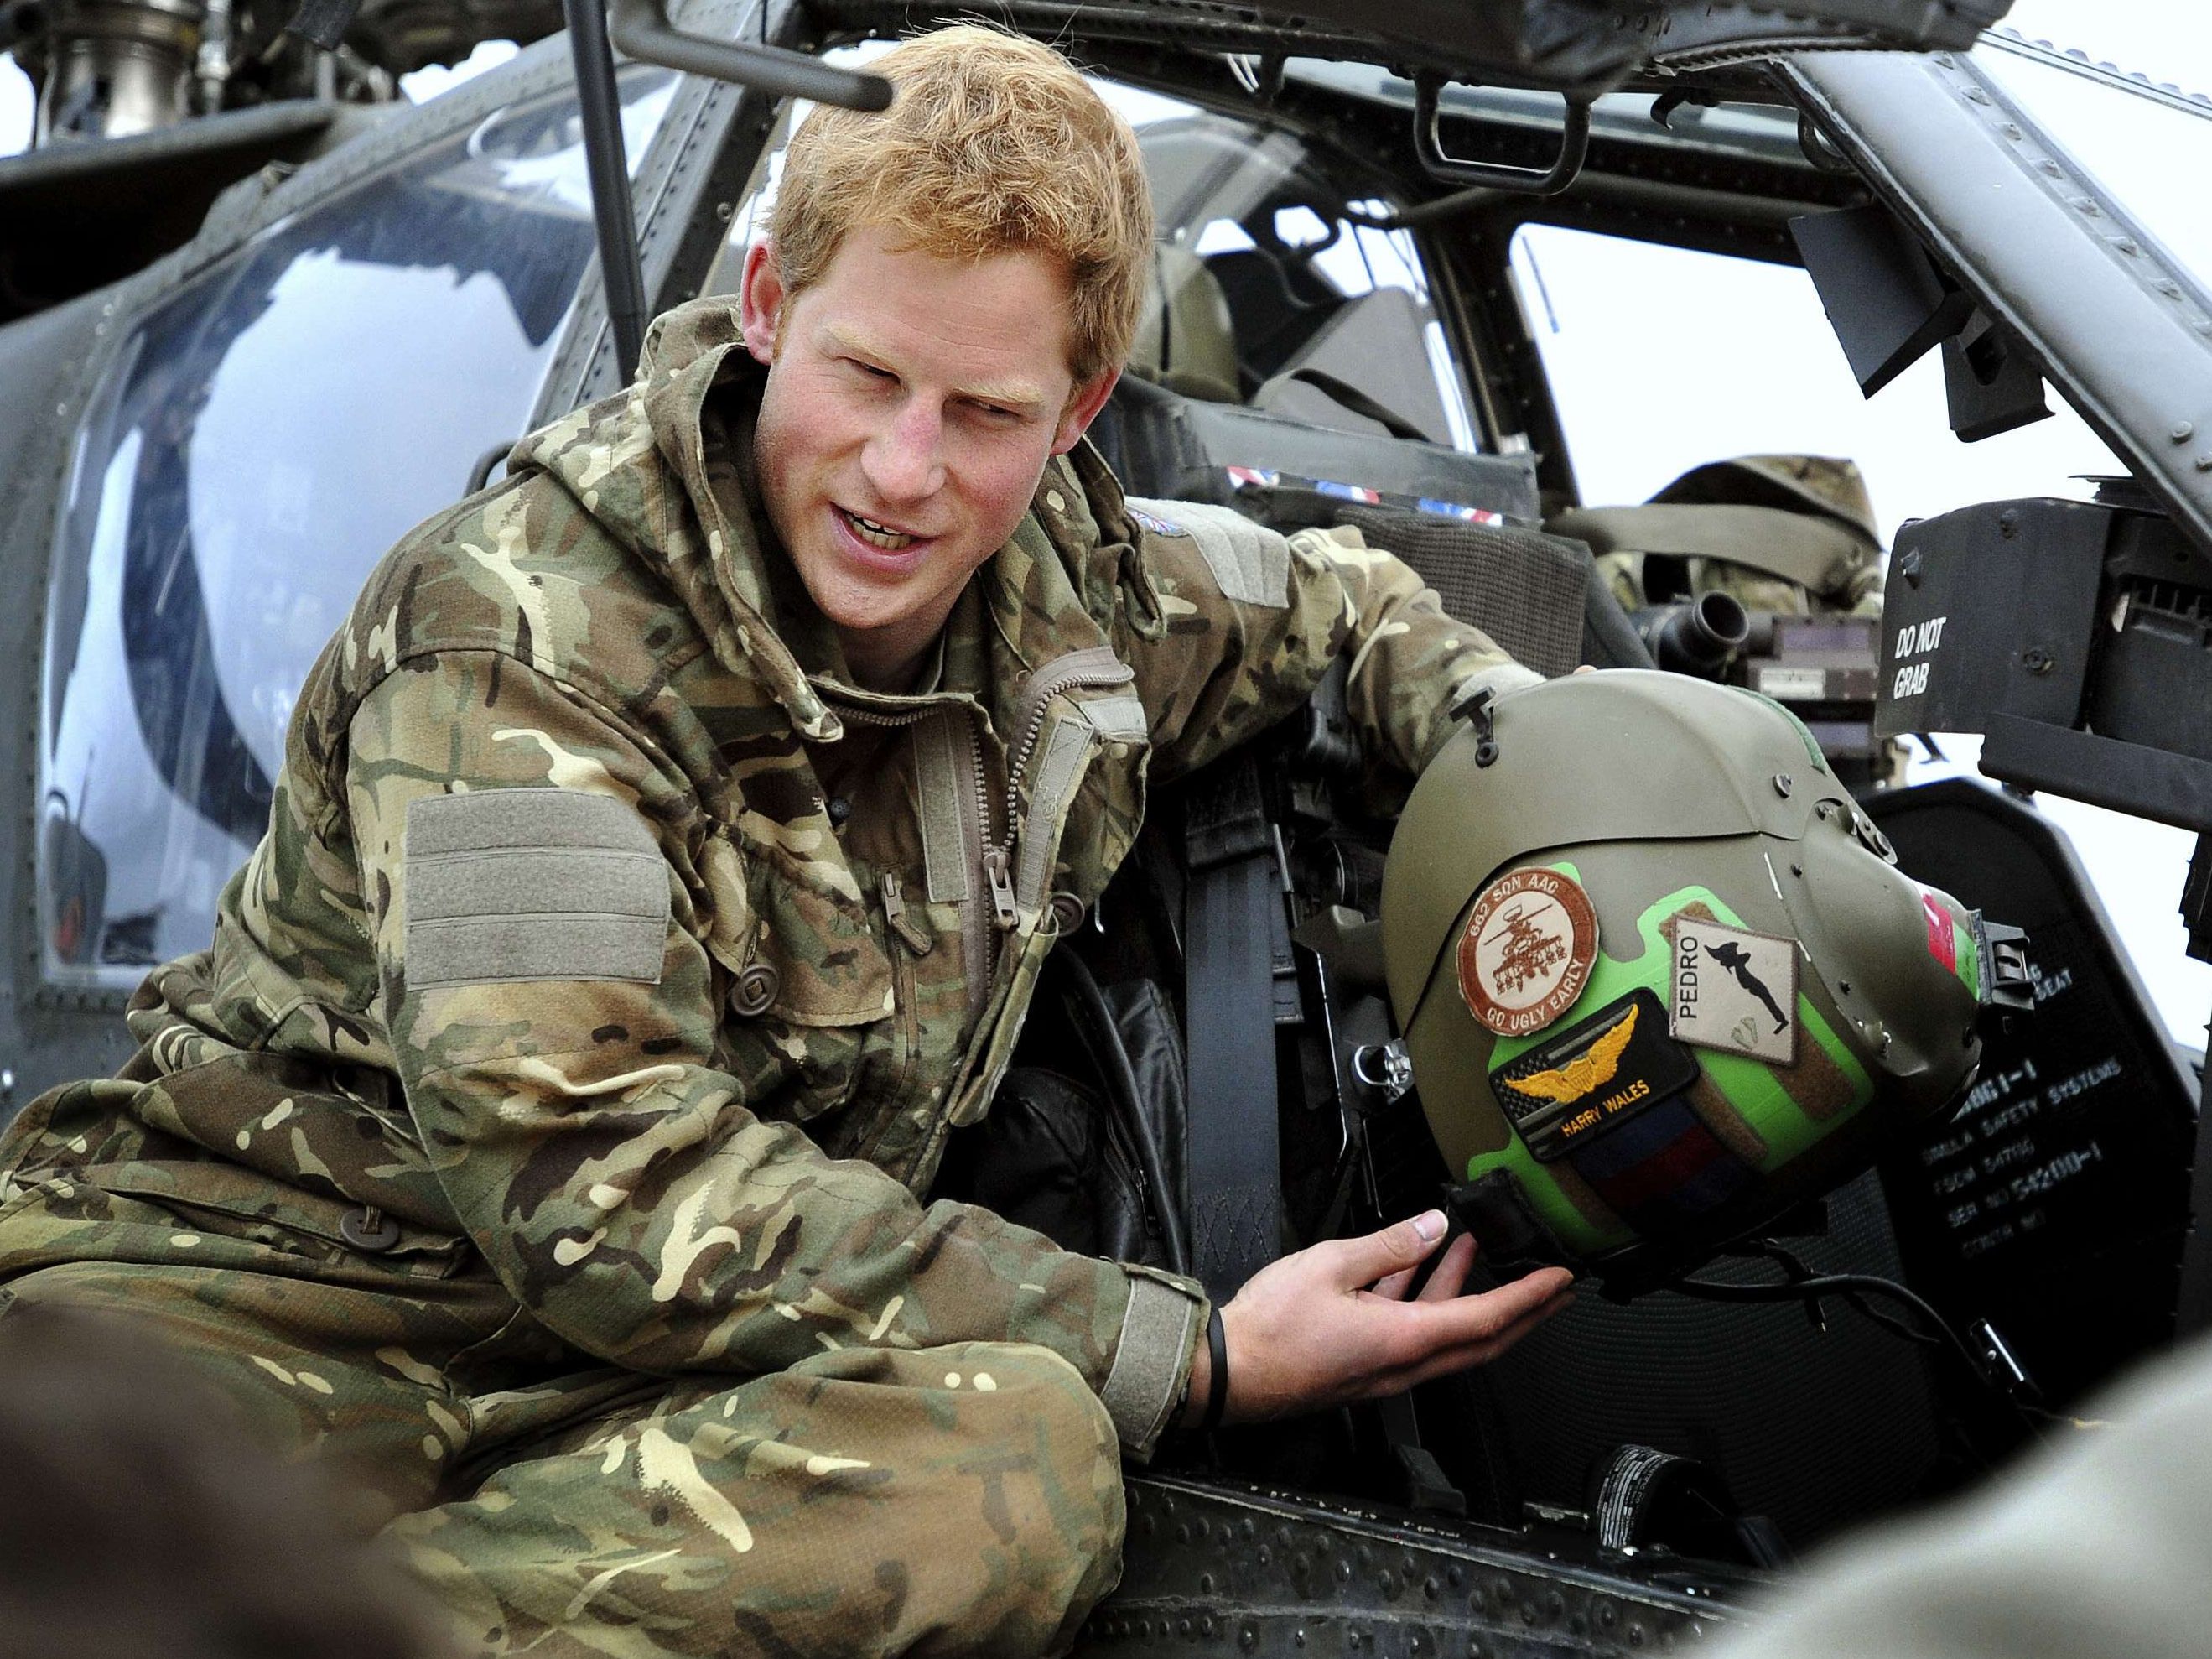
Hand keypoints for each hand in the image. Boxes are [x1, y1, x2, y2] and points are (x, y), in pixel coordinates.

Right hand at [1179, 1211, 1574, 1426]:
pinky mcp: (1363, 1365)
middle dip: (1523, 1312)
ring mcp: (1384, 1369)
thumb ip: (1388, 1245)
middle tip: (1553, 1290)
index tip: (1561, 1281)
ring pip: (1445, 1333)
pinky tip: (1415, 1266)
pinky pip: (1410, 1332)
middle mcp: (1404, 1364)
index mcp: (1405, 1340)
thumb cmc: (1271, 1327)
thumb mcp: (1331, 1265)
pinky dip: (1424, 1299)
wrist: (1227, 1373)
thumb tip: (1432, 1227)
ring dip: (1465, 1292)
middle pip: (1481, 1339)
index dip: (1529, 1298)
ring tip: (1472, 1249)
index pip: (1486, 1319)